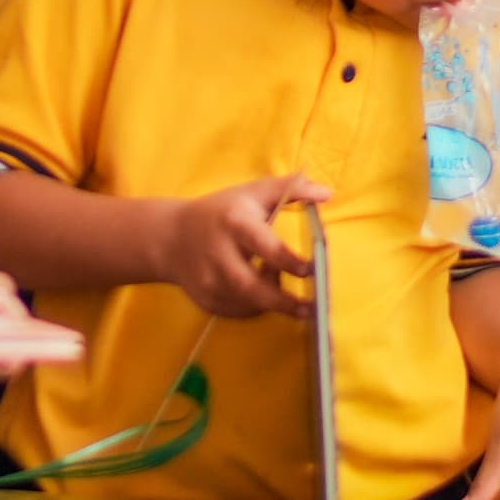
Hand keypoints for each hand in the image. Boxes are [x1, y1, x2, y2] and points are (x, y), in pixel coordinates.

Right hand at [161, 178, 321, 319]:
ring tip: (290, 297)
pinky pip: (238, 312)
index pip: (262, 245)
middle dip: (282, 301)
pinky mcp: (205, 299)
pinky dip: (256, 308)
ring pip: (245, 302)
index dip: (287, 260)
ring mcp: (207, 280)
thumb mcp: (254, 192)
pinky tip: (264, 297)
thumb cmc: (223, 211)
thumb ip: (291, 188)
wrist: (171, 237)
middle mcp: (217, 253)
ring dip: (271, 302)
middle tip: (311, 307)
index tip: (311, 270)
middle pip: (248, 285)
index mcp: (234, 222)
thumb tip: (327, 193)